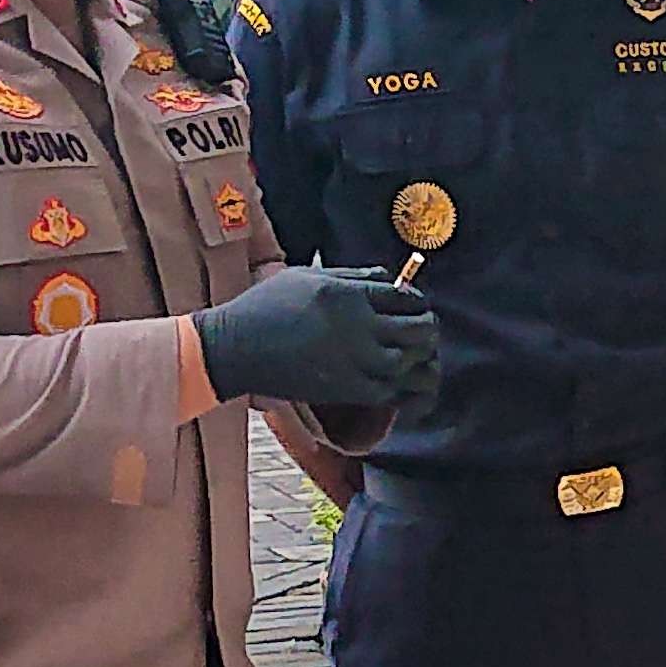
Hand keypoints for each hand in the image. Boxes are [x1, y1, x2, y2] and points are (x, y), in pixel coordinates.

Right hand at [191, 266, 438, 410]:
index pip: (405, 296)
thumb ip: (351, 276)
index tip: (415, 306)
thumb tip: (387, 276)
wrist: (238, 346)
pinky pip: (390, 390)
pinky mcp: (345, 388)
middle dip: (427, 328)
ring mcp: (353, 359)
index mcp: (348, 294)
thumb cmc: (267, 305)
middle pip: (417, 328)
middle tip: (425, 330)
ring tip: (416, 355)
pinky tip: (400, 380)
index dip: (418, 301)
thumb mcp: (307, 276)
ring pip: (409, 360)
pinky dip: (402, 386)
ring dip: (419, 358)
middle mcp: (357, 325)